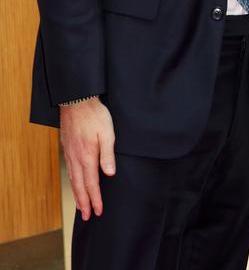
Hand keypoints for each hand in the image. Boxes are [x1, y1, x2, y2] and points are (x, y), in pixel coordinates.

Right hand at [59, 98, 115, 219]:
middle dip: (84, 203)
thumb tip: (110, 174)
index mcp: (88, 156)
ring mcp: (70, 154)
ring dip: (77, 194)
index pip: (92, 183)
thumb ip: (108, 154)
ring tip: (80, 206)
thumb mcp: (107, 133)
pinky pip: (70, 170)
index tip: (98, 211)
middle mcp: (76, 158)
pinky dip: (73, 182)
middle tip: (87, 217)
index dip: (95, 199)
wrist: (77, 102)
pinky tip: (75, 183)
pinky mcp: (68, 149)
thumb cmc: (95, 115)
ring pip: (73, 179)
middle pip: (80, 186)